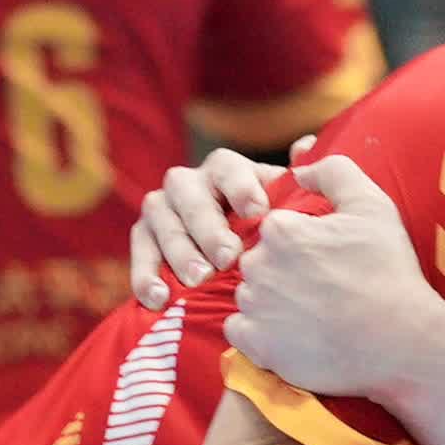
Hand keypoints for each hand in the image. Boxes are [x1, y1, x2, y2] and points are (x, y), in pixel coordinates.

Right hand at [129, 146, 283, 308]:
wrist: (234, 263)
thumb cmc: (263, 232)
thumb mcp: (282, 206)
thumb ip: (293, 181)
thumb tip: (305, 146)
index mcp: (224, 171)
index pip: (227, 168)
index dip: (241, 187)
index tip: (257, 212)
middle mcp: (189, 183)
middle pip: (191, 196)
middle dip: (209, 227)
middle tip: (227, 258)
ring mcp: (162, 209)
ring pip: (162, 221)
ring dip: (179, 251)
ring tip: (199, 280)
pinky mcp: (143, 237)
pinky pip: (139, 252)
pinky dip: (146, 276)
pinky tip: (160, 299)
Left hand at [224, 154, 444, 402]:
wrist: (400, 340)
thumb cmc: (388, 271)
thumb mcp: (372, 205)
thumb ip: (333, 172)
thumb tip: (300, 168)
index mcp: (280, 228)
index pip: (274, 230)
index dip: (301, 245)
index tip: (326, 262)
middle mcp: (258, 264)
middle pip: (259, 262)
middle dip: (282, 273)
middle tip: (321, 290)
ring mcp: (255, 306)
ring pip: (249, 295)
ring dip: (270, 303)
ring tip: (311, 315)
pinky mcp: (256, 344)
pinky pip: (239, 331)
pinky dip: (258, 333)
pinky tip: (290, 335)